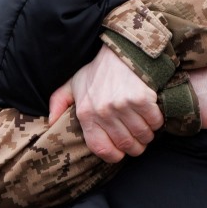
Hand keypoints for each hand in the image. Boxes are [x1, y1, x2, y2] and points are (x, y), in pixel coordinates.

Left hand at [49, 46, 163, 162]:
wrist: (120, 51)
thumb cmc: (97, 71)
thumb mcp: (73, 85)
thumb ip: (58, 103)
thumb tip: (50, 122)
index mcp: (86, 114)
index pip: (102, 149)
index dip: (115, 156)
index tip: (121, 152)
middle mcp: (103, 112)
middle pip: (126, 145)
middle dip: (135, 147)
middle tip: (137, 139)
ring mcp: (122, 105)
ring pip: (143, 136)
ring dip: (147, 135)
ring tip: (145, 127)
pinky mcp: (140, 99)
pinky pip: (154, 122)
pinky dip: (156, 122)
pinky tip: (151, 115)